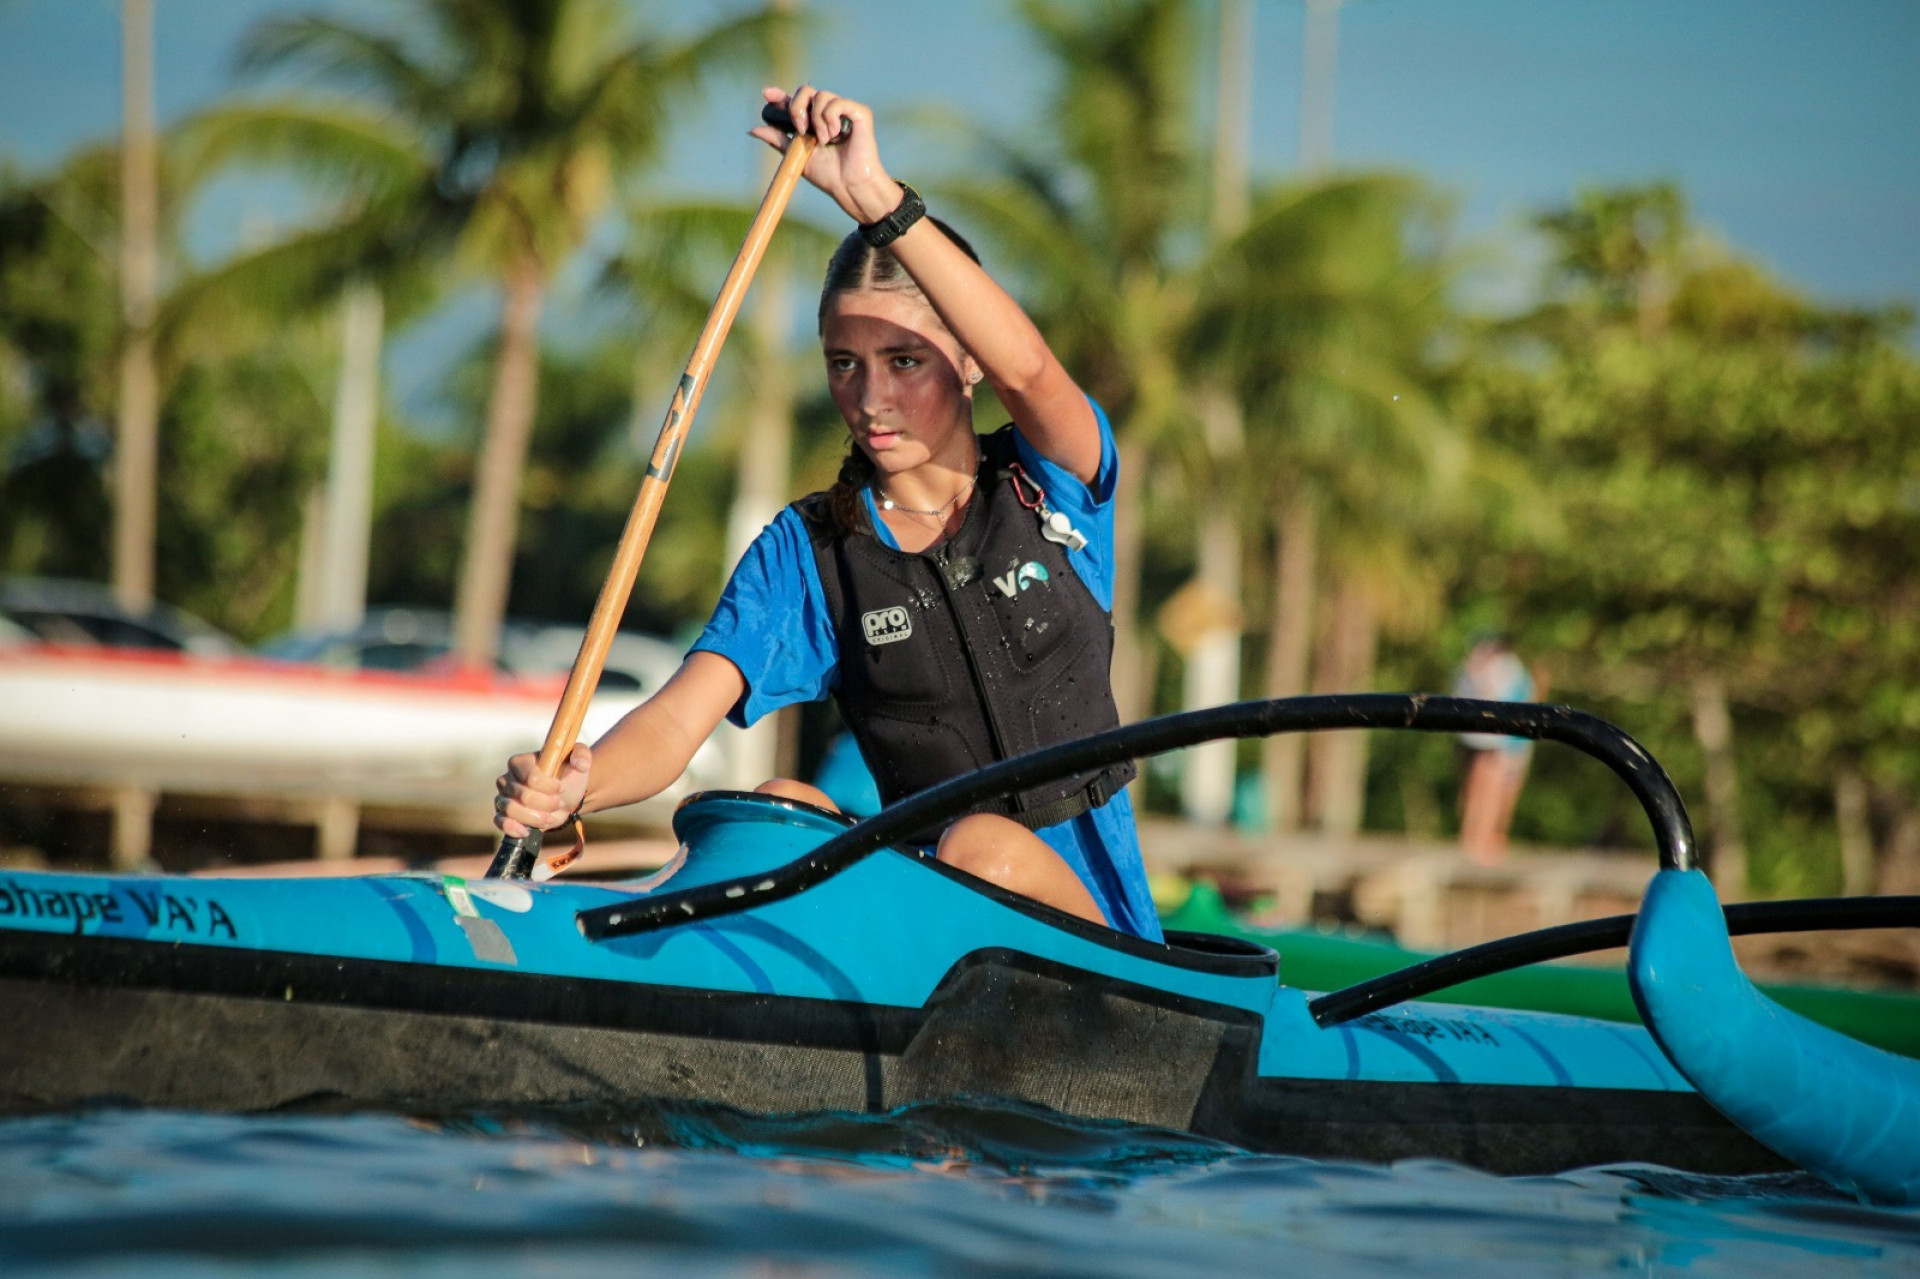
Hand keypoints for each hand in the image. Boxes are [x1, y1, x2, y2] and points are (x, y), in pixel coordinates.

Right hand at [493, 743, 589, 839]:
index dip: (549, 787)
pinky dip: (513, 828)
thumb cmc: (569, 775)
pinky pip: (500, 822)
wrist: (566, 795)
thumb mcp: (579, 759)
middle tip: (559, 803)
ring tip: (550, 817)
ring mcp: (504, 797)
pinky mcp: (504, 814)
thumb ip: (582, 754)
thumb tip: (581, 763)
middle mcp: (507, 778)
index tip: (561, 788)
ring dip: (535, 818)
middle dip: (546, 804)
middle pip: (524, 796)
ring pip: (512, 810)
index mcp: (521, 762)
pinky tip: (527, 830)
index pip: (531, 777)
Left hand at [748, 84, 903, 225]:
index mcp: (814, 122)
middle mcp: (828, 113)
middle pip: (806, 90)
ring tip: (825, 141)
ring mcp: (844, 111)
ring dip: (817, 120)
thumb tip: (752, 130)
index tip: (767, 94)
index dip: (780, 95)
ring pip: (821, 95)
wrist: (848, 185)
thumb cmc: (828, 175)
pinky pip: (837, 102)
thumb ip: (778, 140)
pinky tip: (836, 134)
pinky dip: (831, 117)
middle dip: (797, 107)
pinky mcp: (859, 112)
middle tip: (800, 130)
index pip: (795, 102)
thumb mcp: (796, 156)